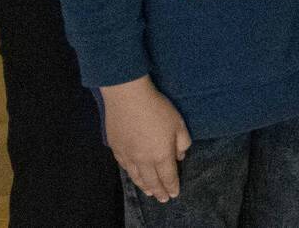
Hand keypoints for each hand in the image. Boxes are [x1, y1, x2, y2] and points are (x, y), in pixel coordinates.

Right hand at [100, 78, 190, 201]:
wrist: (128, 99)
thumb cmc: (157, 109)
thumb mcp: (178, 123)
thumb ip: (182, 142)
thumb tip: (180, 156)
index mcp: (161, 155)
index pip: (168, 176)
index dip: (172, 186)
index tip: (174, 194)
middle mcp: (143, 160)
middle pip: (152, 181)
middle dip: (159, 191)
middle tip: (163, 199)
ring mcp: (128, 155)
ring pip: (137, 177)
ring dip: (144, 186)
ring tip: (149, 193)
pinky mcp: (116, 149)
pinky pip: (125, 167)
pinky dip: (131, 175)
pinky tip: (134, 176)